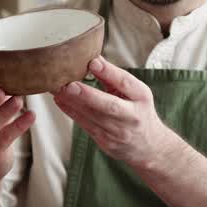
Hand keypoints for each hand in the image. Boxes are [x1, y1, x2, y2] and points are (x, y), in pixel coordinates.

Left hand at [53, 56, 173, 167]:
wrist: (149, 147)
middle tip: (70, 85)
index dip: (110, 73)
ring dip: (72, 102)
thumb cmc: (139, 113)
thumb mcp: (136, 93)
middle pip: (109, 106)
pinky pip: (85, 125)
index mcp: (141, 98)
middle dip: (88, 95)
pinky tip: (59, 100)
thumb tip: (94, 58)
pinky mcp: (105, 142)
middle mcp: (131, 116)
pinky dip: (71, 112)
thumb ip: (115, 77)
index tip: (93, 62)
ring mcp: (118, 132)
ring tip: (57, 88)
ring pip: (92, 117)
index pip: (126, 84)